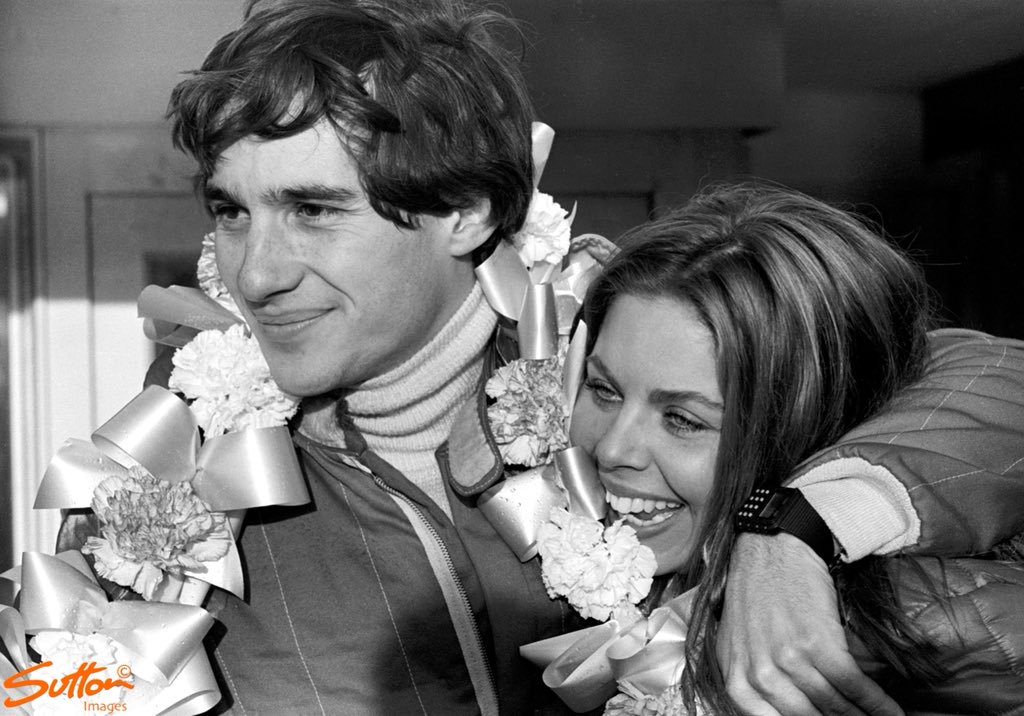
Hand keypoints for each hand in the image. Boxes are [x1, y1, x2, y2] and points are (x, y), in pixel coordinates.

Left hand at [717, 533, 903, 715]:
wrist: (772, 547)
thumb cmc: (757, 592)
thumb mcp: (739, 642)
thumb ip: (752, 680)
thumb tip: (785, 710)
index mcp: (737, 679)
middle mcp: (759, 674)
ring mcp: (787, 660)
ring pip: (834, 706)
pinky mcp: (817, 643)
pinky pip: (852, 685)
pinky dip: (877, 703)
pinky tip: (891, 711)